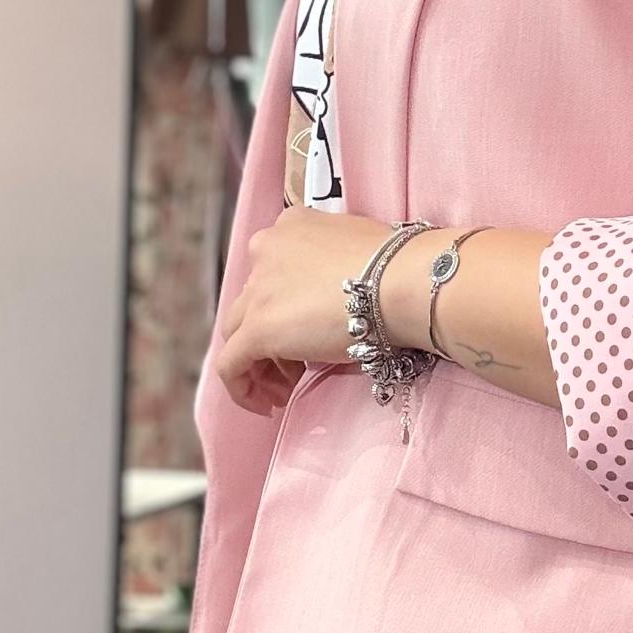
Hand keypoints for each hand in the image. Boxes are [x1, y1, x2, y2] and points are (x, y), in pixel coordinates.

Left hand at [215, 207, 397, 415]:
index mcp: (292, 227)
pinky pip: (231, 366)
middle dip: (272, 338)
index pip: (274, 272)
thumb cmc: (399, 267)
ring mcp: (258, 289)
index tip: (307, 332)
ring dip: (260, 364)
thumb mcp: (361, 252)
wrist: (401, 280)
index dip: (288, 307)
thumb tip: (343, 298)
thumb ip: (340, 268)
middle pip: (252, 304)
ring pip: (237, 333)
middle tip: (298, 367)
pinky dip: (242, 388)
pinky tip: (264, 405)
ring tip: (287, 389)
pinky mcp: (257, 328)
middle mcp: (266, 250)